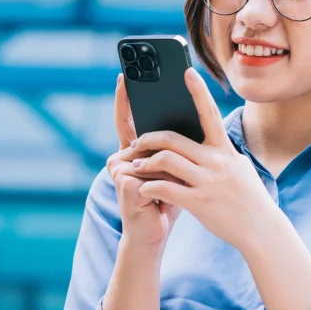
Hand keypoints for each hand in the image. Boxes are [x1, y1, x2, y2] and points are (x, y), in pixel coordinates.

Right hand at [106, 74, 182, 247]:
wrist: (153, 234)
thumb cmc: (170, 201)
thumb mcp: (177, 170)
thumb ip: (177, 148)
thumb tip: (190, 121)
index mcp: (134, 151)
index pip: (128, 120)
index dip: (125, 99)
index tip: (124, 75)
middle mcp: (122, 157)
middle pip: (143, 134)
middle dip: (154, 124)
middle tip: (151, 96)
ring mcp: (120, 169)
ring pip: (152, 152)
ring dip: (173, 162)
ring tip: (185, 176)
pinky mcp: (125, 183)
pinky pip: (152, 169)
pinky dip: (169, 177)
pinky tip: (173, 187)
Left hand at [131, 68, 278, 250]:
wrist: (262, 230)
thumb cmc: (249, 199)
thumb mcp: (239, 168)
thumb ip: (222, 153)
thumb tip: (210, 138)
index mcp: (225, 150)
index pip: (210, 113)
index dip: (198, 91)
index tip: (187, 73)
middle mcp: (217, 161)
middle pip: (173, 139)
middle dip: (148, 138)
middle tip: (135, 143)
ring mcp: (208, 182)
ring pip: (165, 161)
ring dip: (144, 163)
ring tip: (135, 167)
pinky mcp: (199, 202)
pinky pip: (166, 189)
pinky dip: (149, 186)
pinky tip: (143, 189)